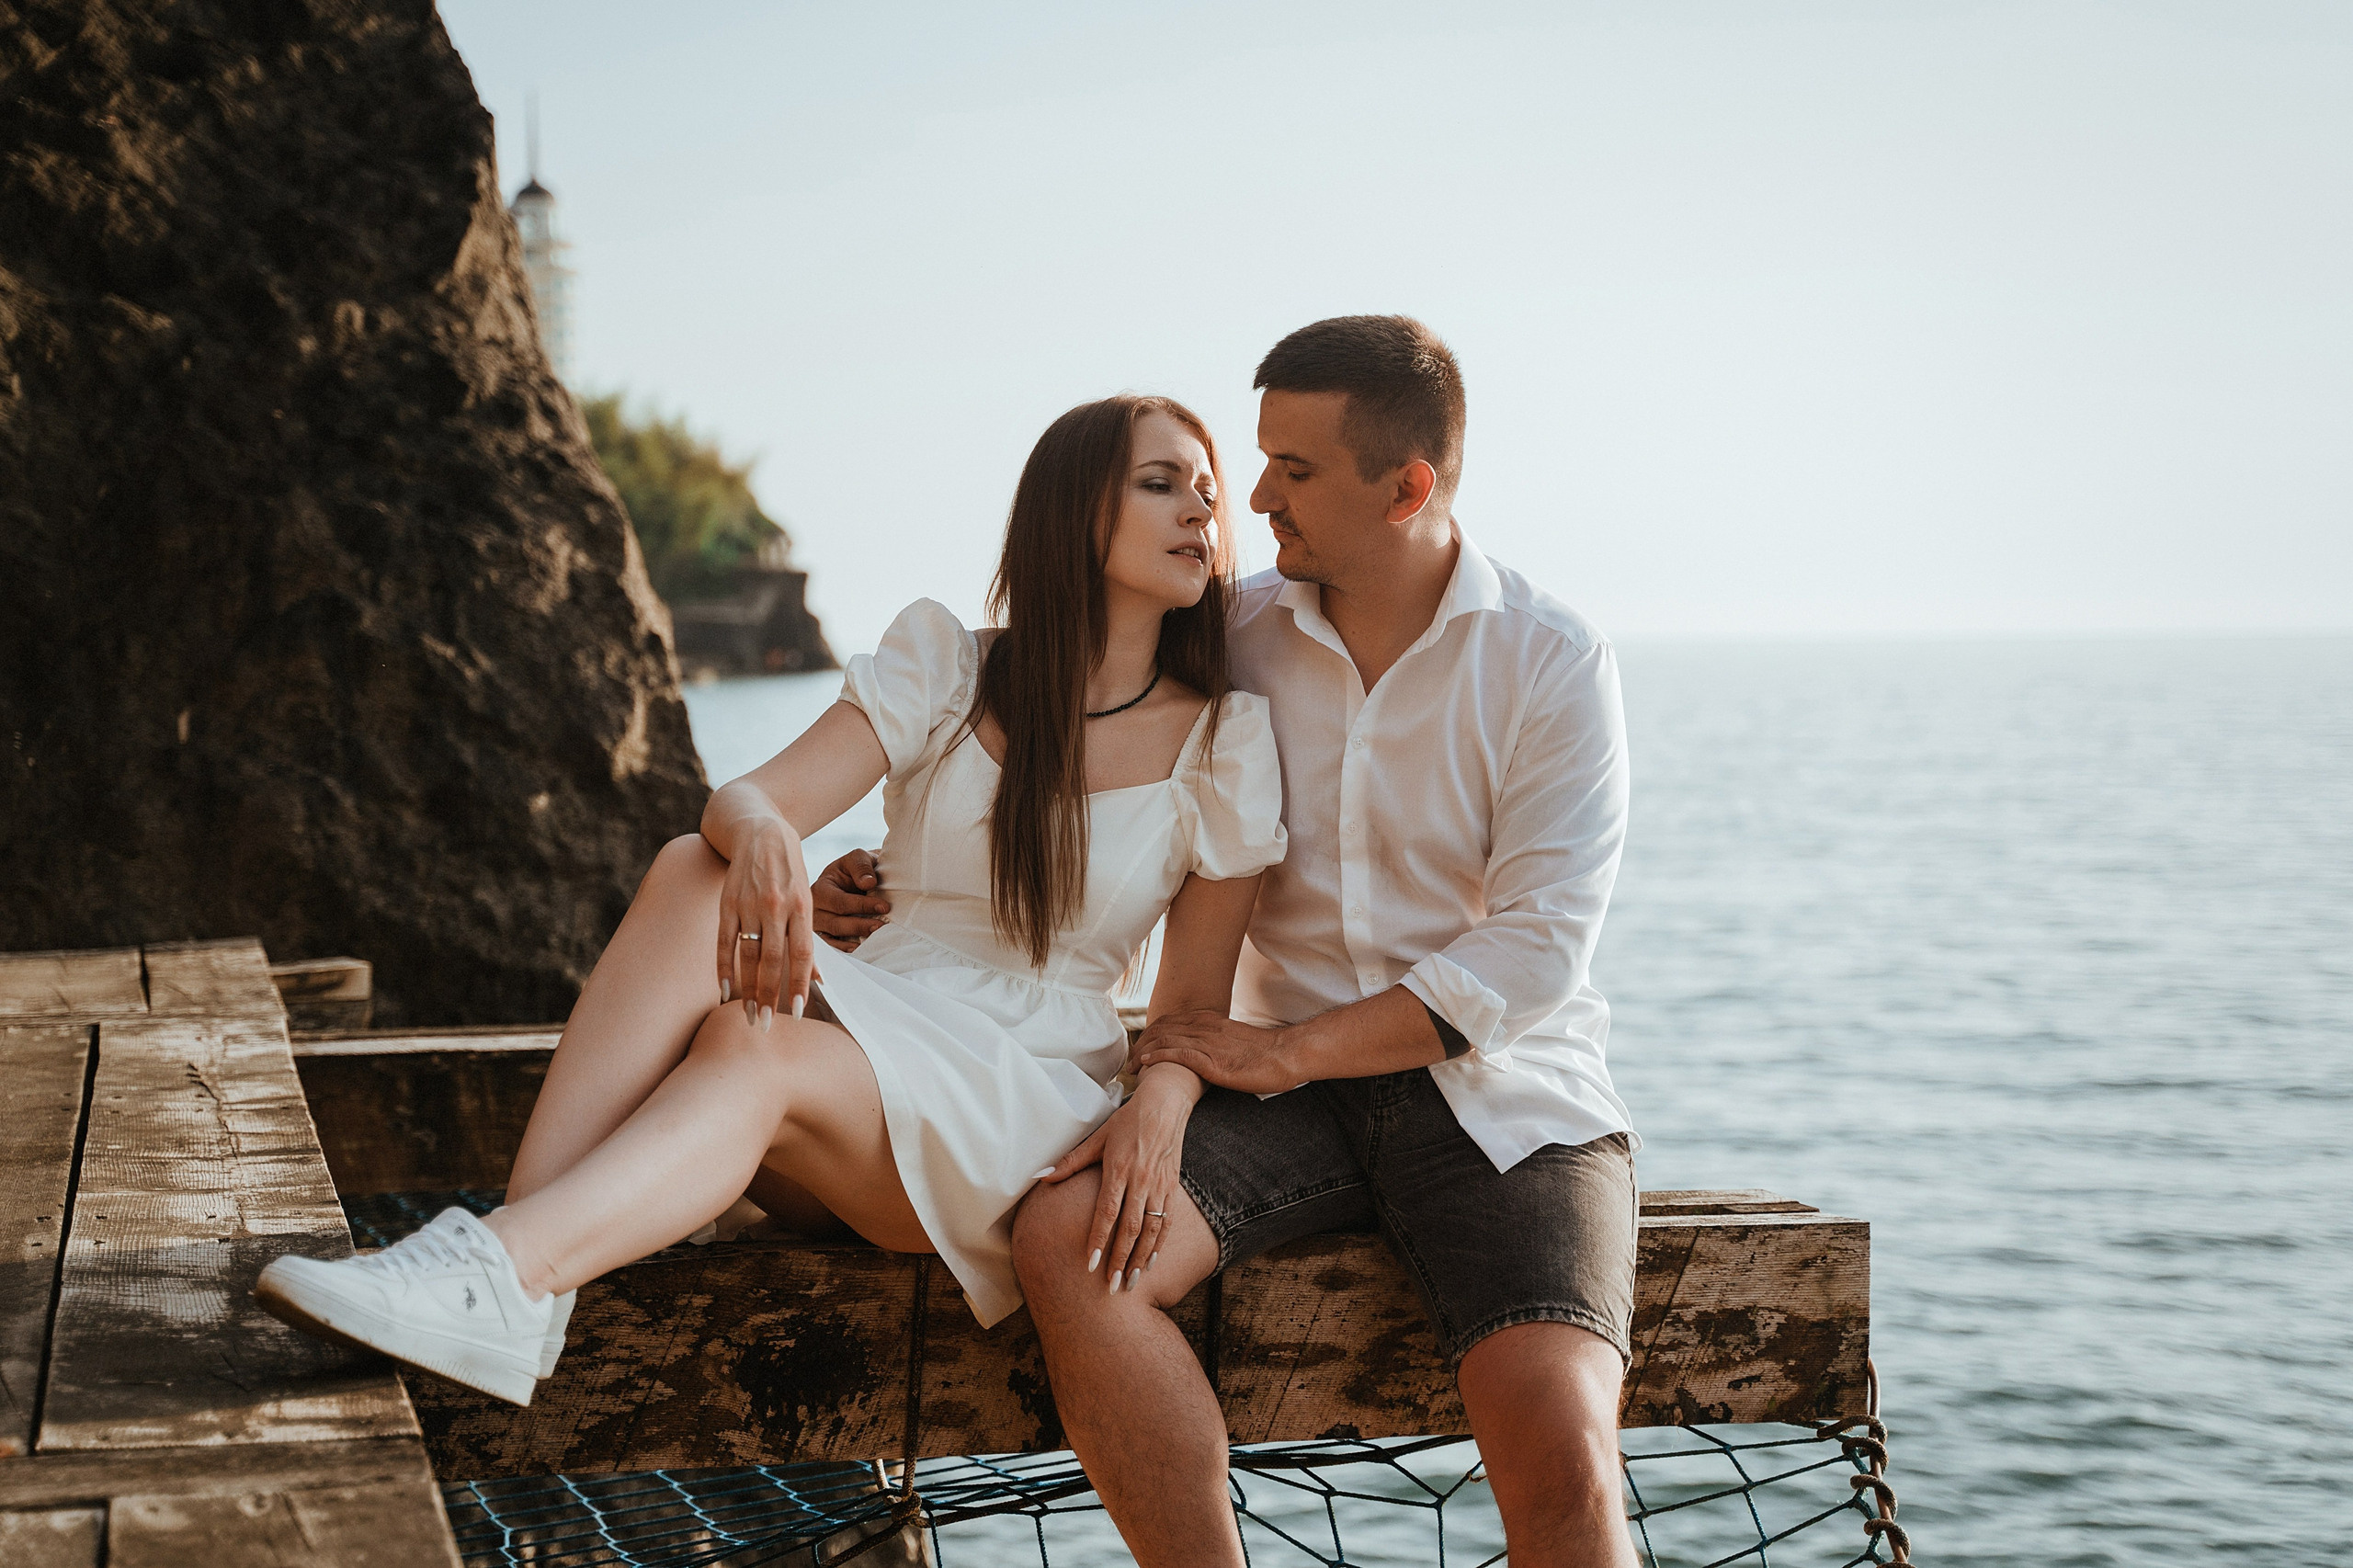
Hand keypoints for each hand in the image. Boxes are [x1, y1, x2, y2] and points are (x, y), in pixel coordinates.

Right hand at [714, 821, 815, 1025]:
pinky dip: (723, 968)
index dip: (799, 983)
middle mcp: (776, 906)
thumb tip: (818, 979)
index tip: (797, 1012)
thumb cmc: (790, 870)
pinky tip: (724, 991)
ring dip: (747, 989)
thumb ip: (808, 937)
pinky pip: (724, 941)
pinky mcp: (727, 903)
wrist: (760, 829)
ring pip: (748, 955)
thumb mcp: (808, 896)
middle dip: (769, 996)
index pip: (802, 953)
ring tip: (748, 1016)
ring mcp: (749, 904)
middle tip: (766, 1026)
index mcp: (802, 905)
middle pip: (772, 959)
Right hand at [811, 848, 889, 951]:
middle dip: (859, 925)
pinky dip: (844, 949)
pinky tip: (859, 948)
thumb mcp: (858, 858)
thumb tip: (868, 883)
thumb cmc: (856, 870)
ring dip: (854, 939)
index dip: (862, 905)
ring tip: (874, 939)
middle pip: (835, 923)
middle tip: (881, 927)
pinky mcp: (822, 937)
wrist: (855, 880)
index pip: (839, 901)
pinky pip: (831, 947)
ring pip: (832, 937)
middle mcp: (814, 908)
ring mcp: (816, 924)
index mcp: (821, 887)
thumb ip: (862, 866)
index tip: (884, 907)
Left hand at [1035, 1064, 1201, 1290]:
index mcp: (1119, 1168)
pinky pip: (1168, 1222)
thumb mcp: (1098, 1136)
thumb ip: (1072, 1161)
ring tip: (1130, 1282)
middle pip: (1131, 1227)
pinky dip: (1159, 1245)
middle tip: (1111, 1286)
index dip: (1099, 1239)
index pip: (1108, 1211)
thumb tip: (1042, 1176)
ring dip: (1140, 1258)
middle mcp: (1141, 1180)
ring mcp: (1160, 1185)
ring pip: (1152, 1230)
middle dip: (1120, 1259)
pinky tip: (1150, 1262)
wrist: (1166, 1103)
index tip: (1091, 1264)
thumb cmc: (1128, 1120)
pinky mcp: (1173, 1187)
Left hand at [1128, 1010, 1303, 1094]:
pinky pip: (1180, 1054)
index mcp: (1211, 1021)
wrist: (1286, 1055)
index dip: (1151, 1034)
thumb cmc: (1265, 1054)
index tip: (1140, 1048)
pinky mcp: (1213, 1060)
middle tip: (1129, 1062)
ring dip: (1144, 1052)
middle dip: (1142, 1044)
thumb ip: (1216, 1044)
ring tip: (1131, 1066)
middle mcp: (1206, 1027)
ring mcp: (1209, 1042)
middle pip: (1163, 1029)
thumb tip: (1204, 1054)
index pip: (1171, 1022)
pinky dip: (1160, 1056)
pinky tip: (1148, 1063)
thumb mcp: (1235, 1042)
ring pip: (1167, 1040)